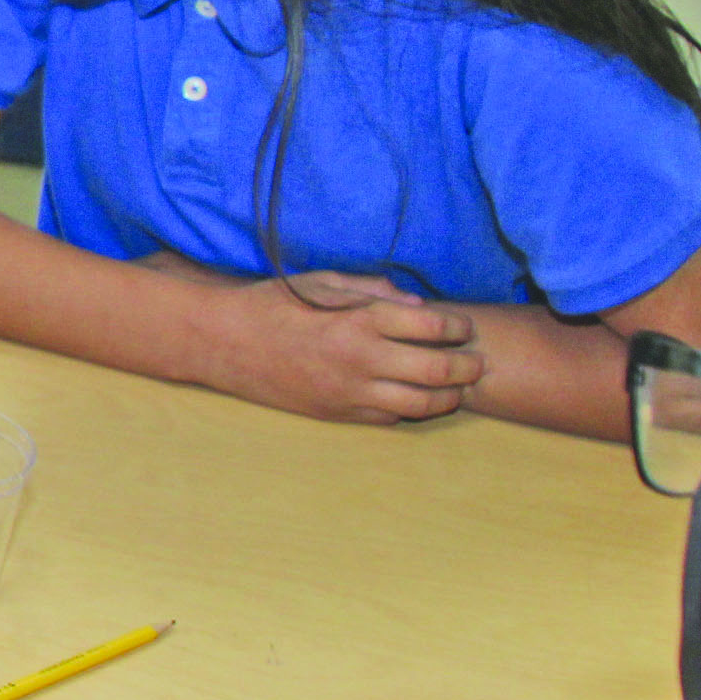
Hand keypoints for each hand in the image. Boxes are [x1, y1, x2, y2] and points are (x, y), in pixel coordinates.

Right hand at [187, 268, 486, 424]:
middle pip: (439, 370)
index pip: (432, 324)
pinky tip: (415, 398)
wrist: (224, 342)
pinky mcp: (338, 414)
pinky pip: (391, 418)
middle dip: (467, 367)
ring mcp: (350, 391)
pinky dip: (412, 409)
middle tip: (476, 362)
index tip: (463, 327)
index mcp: (358, 320)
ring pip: (422, 404)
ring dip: (448, 396)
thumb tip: (417, 304)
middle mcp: (360, 359)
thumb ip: (374, 290)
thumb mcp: (322, 281)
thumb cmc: (274, 304)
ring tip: (456, 388)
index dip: (458, 326)